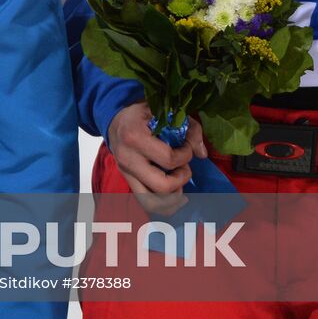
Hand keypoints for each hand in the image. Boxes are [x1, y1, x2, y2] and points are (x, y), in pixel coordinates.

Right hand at [106, 101, 206, 215]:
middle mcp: (127, 158)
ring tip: (179, 182)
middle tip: (184, 166)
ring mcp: (125, 173)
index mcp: (135, 137)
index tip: (186, 147)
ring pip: (152, 201)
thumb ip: (189, 129)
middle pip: (162, 185)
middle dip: (181, 178)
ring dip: (173, 196)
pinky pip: (145, 203)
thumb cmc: (143, 115)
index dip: (186, 155)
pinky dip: (164, 205)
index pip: (169, 159)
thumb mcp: (166, 113)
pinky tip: (175, 195)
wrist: (115, 121)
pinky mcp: (127, 181)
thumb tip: (202, 154)